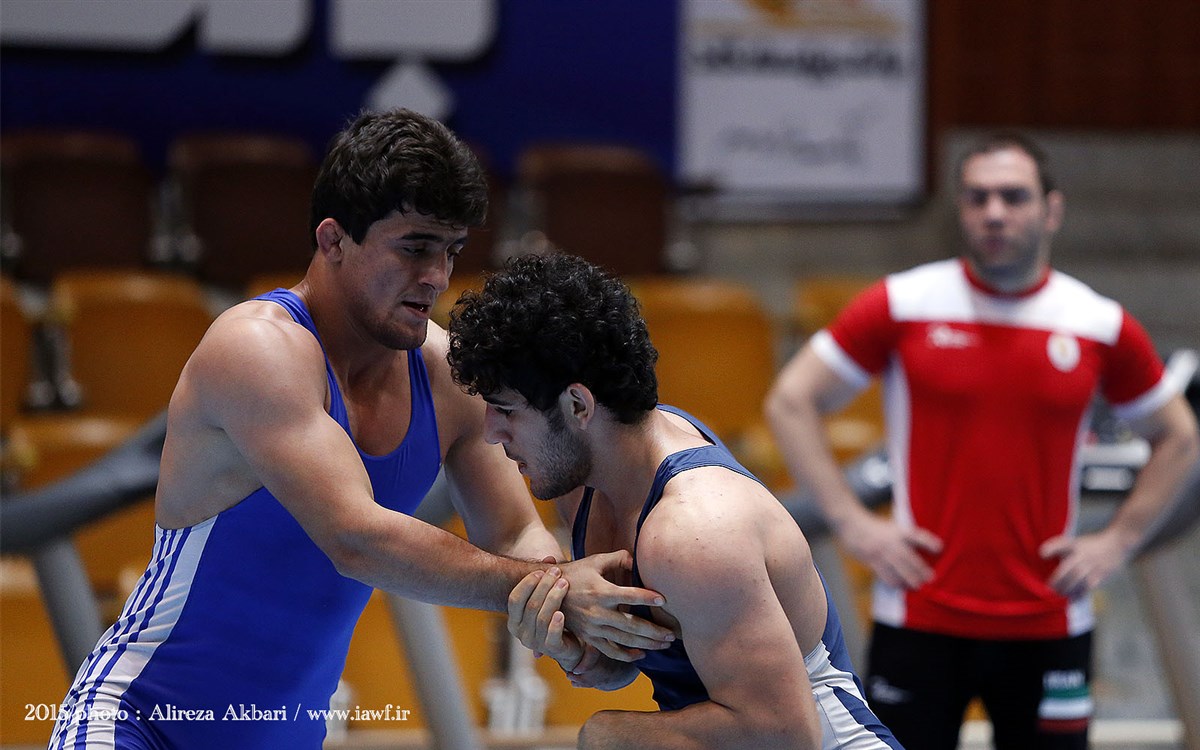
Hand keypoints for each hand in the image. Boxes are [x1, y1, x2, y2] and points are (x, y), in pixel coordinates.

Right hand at [507, 569, 605, 683]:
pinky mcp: (551, 650)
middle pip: (530, 606)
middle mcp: (520, 632)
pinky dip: (556, 624)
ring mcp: (535, 643)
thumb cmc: (556, 616)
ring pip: (542, 618)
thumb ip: (546, 580)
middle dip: (544, 586)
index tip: (541, 570)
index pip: (514, 599)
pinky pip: (552, 636)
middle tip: (557, 572)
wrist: (570, 644)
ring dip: (553, 598)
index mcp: (514, 619)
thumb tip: (550, 558)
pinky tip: (562, 613)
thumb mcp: (548, 598)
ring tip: (564, 584)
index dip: (527, 583)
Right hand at [558, 550, 674, 661]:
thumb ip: (618, 559)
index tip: (664, 600)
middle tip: (673, 634)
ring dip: (647, 644)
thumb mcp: (595, 561)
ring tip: (664, 644)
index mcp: (601, 592)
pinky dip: (626, 655)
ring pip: (624, 640)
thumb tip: (637, 559)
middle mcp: (598, 612)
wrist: (547, 593)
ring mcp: (593, 628)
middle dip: (654, 631)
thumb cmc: (575, 574)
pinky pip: (610, 651)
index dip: (647, 597)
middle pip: (631, 625)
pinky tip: (642, 654)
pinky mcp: (589, 638)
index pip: (629, 596)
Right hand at [838, 511, 941, 588]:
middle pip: (908, 558)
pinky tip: (899, 586)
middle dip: (920, 569)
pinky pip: (884, 573)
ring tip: (917, 586)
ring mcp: (880, 551)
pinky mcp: (871, 559)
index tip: (940, 548)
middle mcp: (890, 541)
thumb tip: (919, 552)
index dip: (928, 542)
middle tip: (930, 579)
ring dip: (908, 579)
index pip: (916, 536)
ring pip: (897, 568)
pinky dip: (892, 581)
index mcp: (898, 531)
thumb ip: (904, 538)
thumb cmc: (874, 526)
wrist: (851, 524)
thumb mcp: (891, 527)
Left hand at [1040, 531, 1129, 597]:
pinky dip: (1081, 592)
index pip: (1062, 544)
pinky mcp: (1102, 574)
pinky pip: (1090, 585)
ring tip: (1060, 593)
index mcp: (1076, 544)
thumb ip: (1062, 549)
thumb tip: (1044, 558)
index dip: (1051, 549)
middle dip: (1058, 580)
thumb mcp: (1076, 542)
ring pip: (1078, 579)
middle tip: (1050, 587)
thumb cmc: (1091, 545)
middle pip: (1069, 568)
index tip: (1042, 555)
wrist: (1117, 544)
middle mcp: (1084, 554)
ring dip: (1068, 588)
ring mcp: (1093, 564)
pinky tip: (1074, 597)